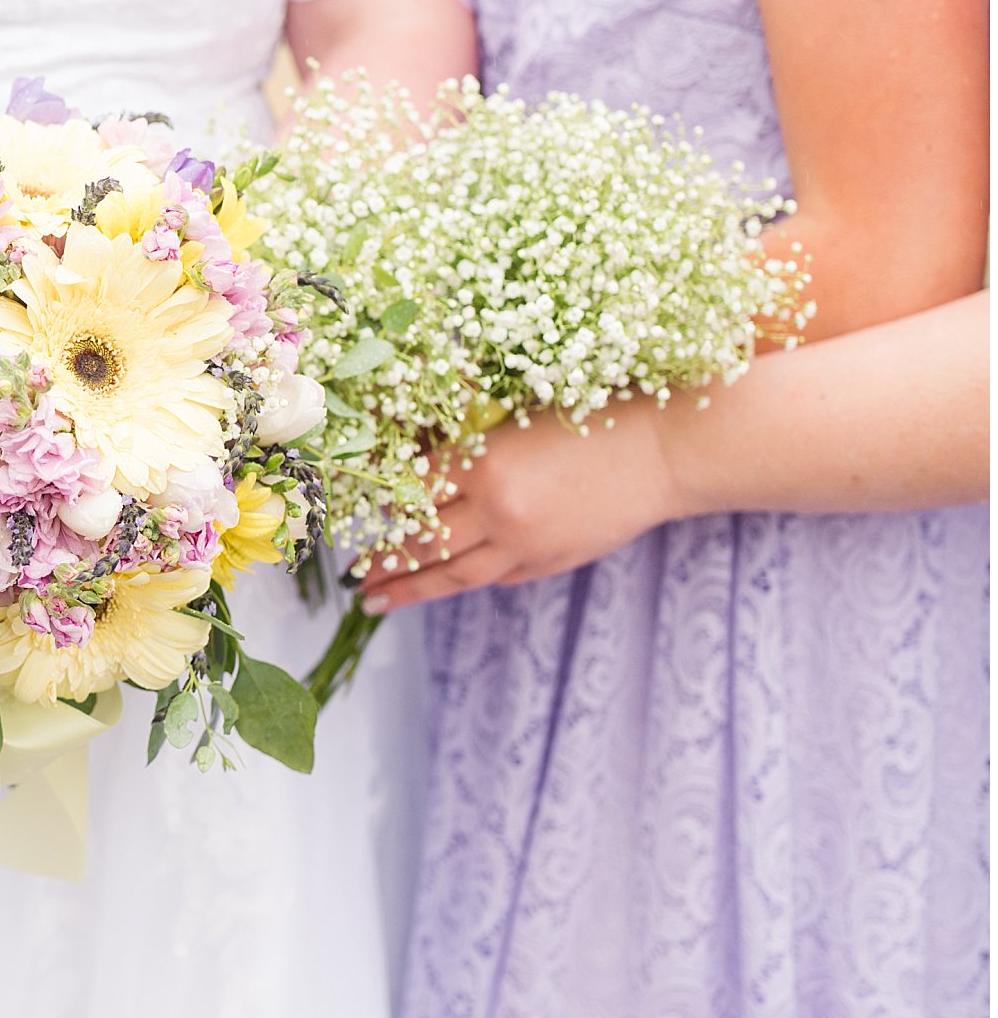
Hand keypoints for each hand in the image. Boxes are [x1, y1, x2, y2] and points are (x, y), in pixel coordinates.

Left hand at [357, 399, 682, 613]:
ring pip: (451, 573)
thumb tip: (414, 463)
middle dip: (383, 559)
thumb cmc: (592, 416)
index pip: (410, 492)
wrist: (664, 449)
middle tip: (355, 574)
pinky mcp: (549, 562)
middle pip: (421, 541)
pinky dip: (462, 582)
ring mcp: (523, 542)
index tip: (354, 515)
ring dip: (409, 588)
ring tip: (377, 601)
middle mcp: (495, 508)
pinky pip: (494, 578)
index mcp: (481, 462)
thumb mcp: (516, 420)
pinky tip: (441, 585)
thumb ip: (469, 448)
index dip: (379, 506)